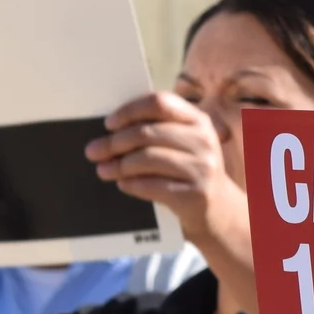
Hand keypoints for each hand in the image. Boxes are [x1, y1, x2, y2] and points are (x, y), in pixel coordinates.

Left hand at [86, 92, 232, 231]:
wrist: (219, 211)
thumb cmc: (190, 172)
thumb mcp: (185, 144)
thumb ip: (158, 130)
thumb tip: (112, 130)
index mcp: (199, 120)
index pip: (160, 102)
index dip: (130, 111)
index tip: (109, 124)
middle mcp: (204, 140)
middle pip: (148, 132)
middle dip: (114, 142)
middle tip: (94, 151)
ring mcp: (203, 167)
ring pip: (147, 159)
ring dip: (119, 165)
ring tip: (103, 170)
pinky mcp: (196, 194)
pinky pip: (153, 185)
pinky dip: (132, 184)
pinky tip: (122, 184)